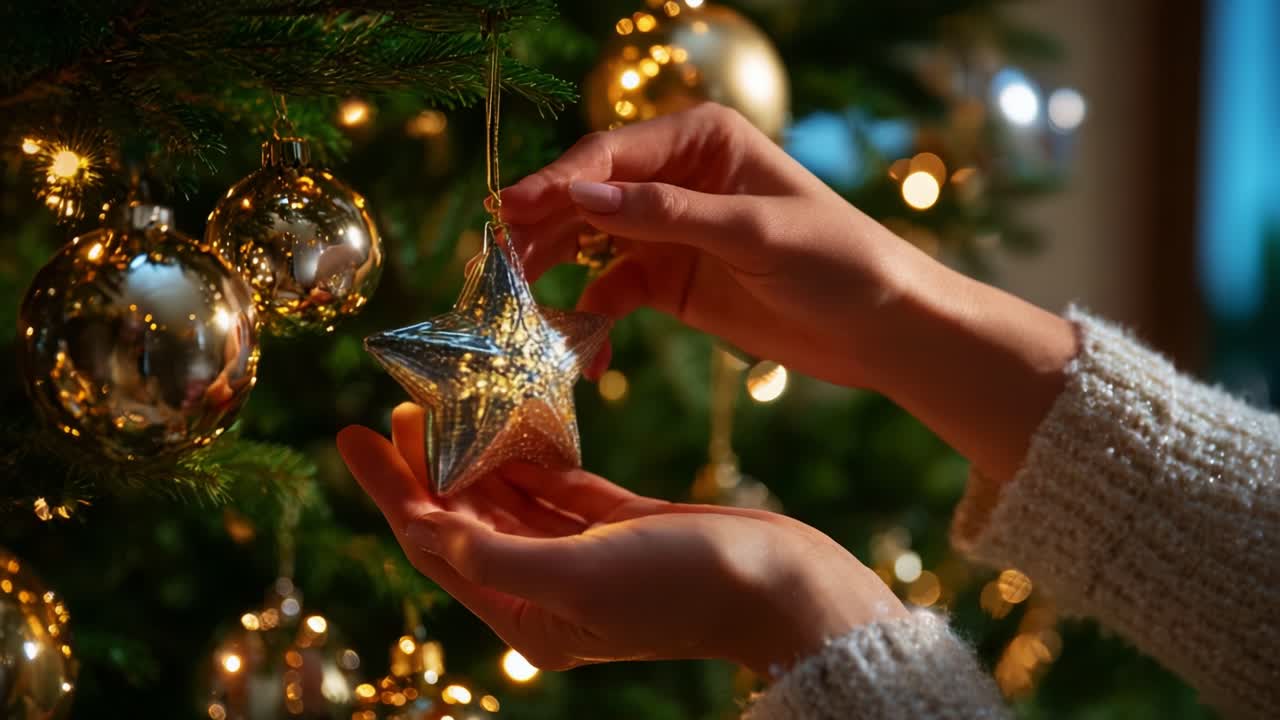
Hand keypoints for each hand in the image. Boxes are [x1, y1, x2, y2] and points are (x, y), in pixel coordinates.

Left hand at [337, 403, 905, 675]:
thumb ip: (492, 552)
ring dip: (476, 454)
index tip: (351, 435)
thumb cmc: (687, 587)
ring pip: (511, 499)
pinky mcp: (620, 526)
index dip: (391, 491)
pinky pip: (559, 485)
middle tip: (400, 404)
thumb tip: (419, 525)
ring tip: (443, 402)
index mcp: (529, 616)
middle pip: (466, 519)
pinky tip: (508, 418)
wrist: (786, 587)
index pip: (436, 546)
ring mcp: (585, 557)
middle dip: (429, 465)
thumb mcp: (580, 573)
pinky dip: (532, 453)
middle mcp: (549, 590)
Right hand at [498, 102, 918, 388]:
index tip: (510, 213)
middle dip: (543, 231)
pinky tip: (585, 355)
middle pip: (589, 197)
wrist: (882, 328)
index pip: (611, 155)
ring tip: (518, 311)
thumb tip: (578, 194)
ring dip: (555, 276)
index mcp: (700, 141)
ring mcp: (670, 233)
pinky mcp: (671, 283)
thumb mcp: (752, 231)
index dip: (557, 183)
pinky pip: (612, 295)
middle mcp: (677, 179)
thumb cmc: (836, 261)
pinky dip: (592, 321)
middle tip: (496, 268)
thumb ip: (664, 214)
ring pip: (591, 246)